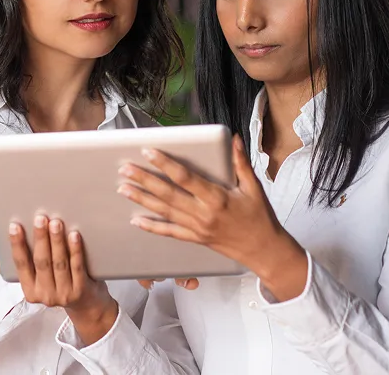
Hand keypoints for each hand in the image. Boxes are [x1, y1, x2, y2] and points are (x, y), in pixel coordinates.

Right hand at [0, 216, 117, 344]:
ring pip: (58, 263)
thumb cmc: (56, 285)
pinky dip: (75, 250)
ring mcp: (63, 293)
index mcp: (29, 290)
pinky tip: (74, 235)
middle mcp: (45, 294)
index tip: (14, 226)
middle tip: (40, 218)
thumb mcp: (33, 281)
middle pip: (41, 262)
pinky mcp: (81, 290)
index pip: (20, 264)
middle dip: (40, 238)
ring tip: (56, 222)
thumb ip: (11, 268)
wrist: (86, 305)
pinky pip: (77, 267)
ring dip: (57, 241)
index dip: (16, 245)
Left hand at [117, 135, 307, 301]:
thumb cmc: (260, 217)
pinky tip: (136, 220)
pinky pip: (170, 232)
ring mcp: (197, 228)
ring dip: (142, 199)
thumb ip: (241, 162)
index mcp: (218, 197)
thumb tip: (234, 139)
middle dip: (145, 180)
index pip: (185, 177)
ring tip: (124, 188)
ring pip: (164, 212)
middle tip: (125, 169)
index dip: (165, 164)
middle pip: (168, 194)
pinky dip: (152, 227)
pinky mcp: (195, 238)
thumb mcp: (254, 187)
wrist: (264, 251)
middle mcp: (204, 213)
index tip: (148, 152)